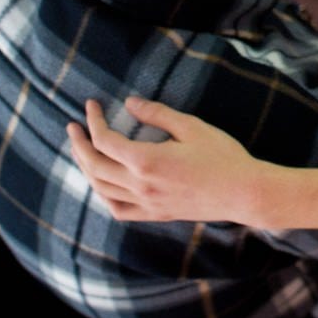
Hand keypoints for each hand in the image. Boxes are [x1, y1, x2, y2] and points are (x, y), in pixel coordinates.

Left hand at [67, 98, 269, 224]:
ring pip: (101, 189)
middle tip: (74, 128)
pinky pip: (119, 210)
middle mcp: (140, 185)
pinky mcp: (156, 214)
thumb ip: (158, 114)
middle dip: (79, 144)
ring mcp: (147, 203)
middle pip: (94, 165)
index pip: (105, 140)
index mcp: (146, 160)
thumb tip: (130, 103)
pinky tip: (104, 185)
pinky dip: (104, 196)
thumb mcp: (192, 127)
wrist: (243, 192)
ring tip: (83, 152)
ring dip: (86, 169)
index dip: (94, 121)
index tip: (91, 105)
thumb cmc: (223, 157)